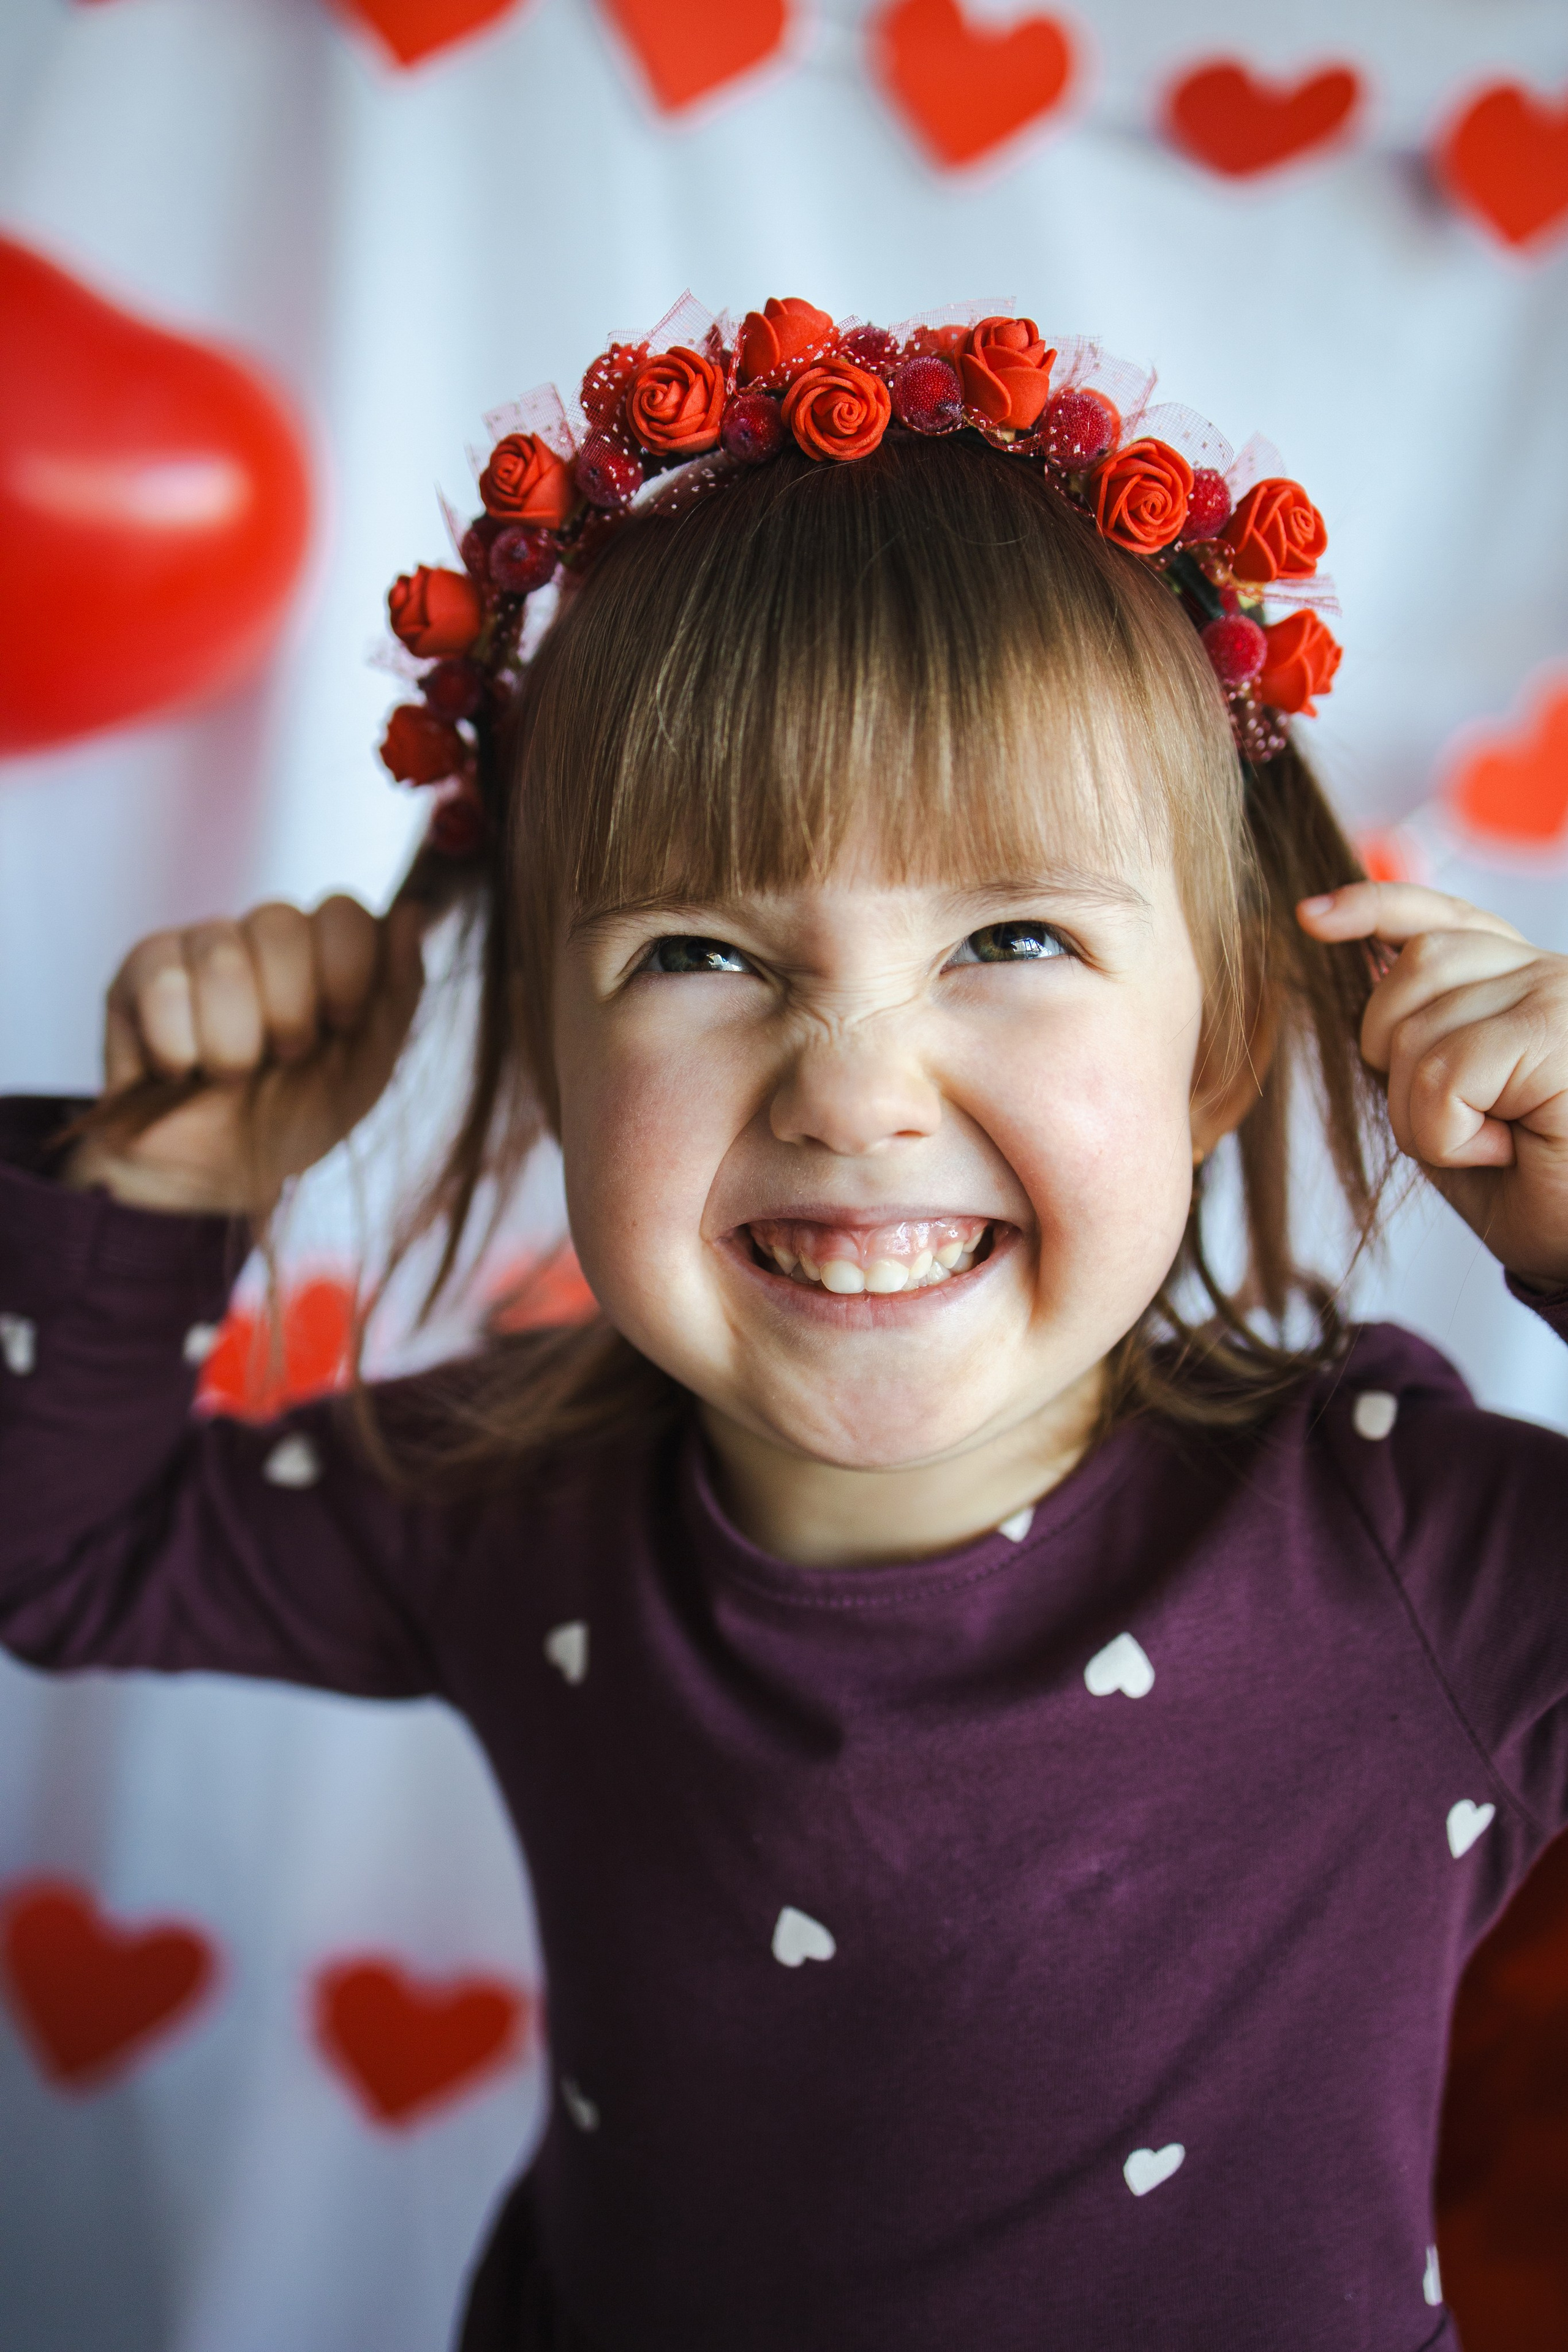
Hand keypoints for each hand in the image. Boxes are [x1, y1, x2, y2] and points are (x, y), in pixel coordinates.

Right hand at [66, 895, 424, 1215]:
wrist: (220, 1176)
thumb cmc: (300, 1113)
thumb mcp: (368, 1064)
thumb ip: (399, 988)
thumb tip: (413, 908)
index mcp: (326, 948)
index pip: (342, 909)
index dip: (345, 971)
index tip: (341, 1026)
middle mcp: (263, 933)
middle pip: (279, 923)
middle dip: (288, 1013)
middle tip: (283, 1059)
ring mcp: (199, 944)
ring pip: (221, 959)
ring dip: (233, 1044)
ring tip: (229, 1073)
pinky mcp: (139, 971)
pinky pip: (162, 986)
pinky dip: (178, 1049)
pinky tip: (180, 1070)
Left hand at [1298, 882, 1567, 1289]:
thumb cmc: (1540, 1190)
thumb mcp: (1456, 1110)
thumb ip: (1421, 1041)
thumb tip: (1367, 969)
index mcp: (1521, 981)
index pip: (1438, 918)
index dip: (1372, 908)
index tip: (1310, 919)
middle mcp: (1546, 973)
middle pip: (1408, 974)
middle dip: (1395, 1060)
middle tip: (1459, 1124)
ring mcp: (1555, 995)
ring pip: (1416, 1032)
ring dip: (1425, 1113)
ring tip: (1489, 1143)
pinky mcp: (1553, 1034)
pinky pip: (1443, 1076)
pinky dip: (1451, 1134)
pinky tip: (1505, 1150)